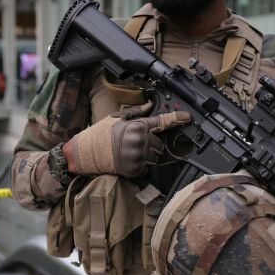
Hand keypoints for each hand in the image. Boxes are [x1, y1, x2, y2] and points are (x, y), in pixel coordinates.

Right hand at [64, 102, 190, 177]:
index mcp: (138, 126)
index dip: (178, 118)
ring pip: (156, 157)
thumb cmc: (101, 134)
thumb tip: (150, 104)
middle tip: (137, 142)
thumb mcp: (117, 118)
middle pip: (160, 144)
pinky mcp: (135, 170)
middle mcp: (140, 142)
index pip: (163, 122)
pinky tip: (130, 159)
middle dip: (153, 143)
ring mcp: (138, 157)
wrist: (86, 154)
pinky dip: (142, 165)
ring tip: (132, 151)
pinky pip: (148, 168)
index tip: (188, 118)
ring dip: (149, 155)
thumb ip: (137, 112)